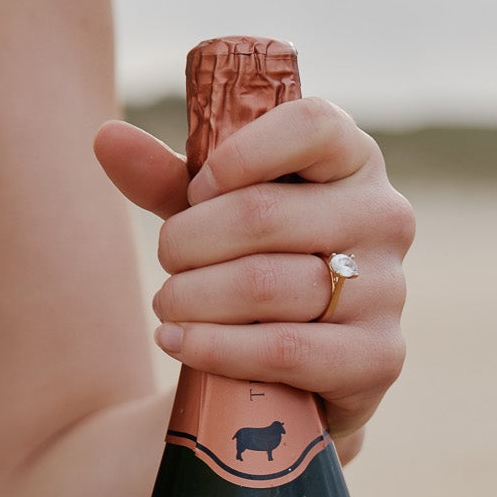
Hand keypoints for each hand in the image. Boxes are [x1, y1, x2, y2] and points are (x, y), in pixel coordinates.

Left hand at [94, 98, 414, 459]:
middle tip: (166, 262)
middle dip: (189, 241)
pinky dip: (217, 348)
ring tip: (168, 308)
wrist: (297, 372)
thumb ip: (168, 178)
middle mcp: (385, 217)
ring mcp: (389, 290)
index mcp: (354, 161)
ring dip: (194, 297)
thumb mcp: (216, 217)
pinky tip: (180, 343)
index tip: (196, 189)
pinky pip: (284, 349)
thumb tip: (106, 137)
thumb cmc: (259, 267)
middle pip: (265, 213)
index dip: (238, 154)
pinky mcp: (379, 357)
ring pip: (267, 284)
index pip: (311, 125)